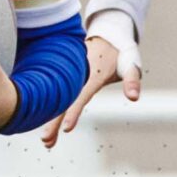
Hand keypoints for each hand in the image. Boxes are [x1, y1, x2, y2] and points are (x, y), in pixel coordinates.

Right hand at [41, 29, 140, 147]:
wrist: (106, 35)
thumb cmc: (120, 52)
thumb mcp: (130, 64)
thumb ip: (132, 80)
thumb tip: (133, 98)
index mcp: (92, 74)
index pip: (80, 96)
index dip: (73, 112)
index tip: (66, 129)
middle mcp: (76, 75)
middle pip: (62, 101)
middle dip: (53, 121)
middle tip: (46, 140)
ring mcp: (68, 76)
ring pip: (56, 99)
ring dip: (50, 120)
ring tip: (46, 142)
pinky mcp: (64, 77)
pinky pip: (54, 94)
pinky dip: (48, 108)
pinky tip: (43, 124)